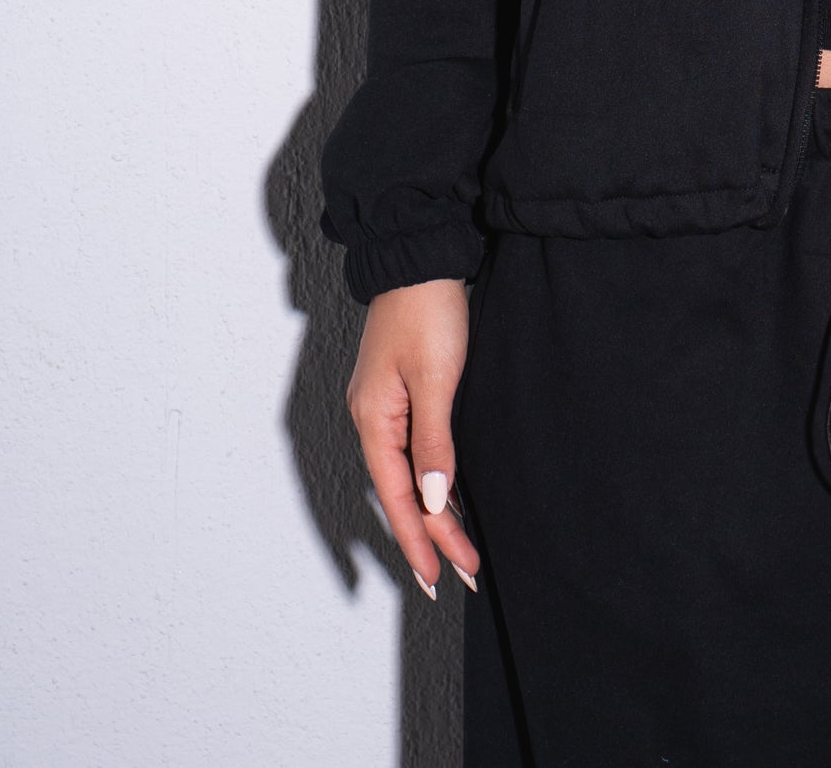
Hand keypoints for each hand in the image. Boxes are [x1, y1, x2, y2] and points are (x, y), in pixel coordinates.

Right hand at [347, 278, 481, 599]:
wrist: (421, 253)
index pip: (398, 496)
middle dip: (429, 536)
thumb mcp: (435, 377)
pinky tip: (449, 497)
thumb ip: (434, 441)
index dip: (420, 539)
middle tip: (458, 575)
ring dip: (433, 512)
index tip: (438, 576)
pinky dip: (432, 480)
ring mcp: (385, 405)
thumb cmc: (427, 308)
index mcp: (373, 420)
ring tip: (457, 550)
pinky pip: (414, 451)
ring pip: (408, 475)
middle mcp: (373, 418)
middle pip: (401, 492)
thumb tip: (433, 501)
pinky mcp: (402, 391)